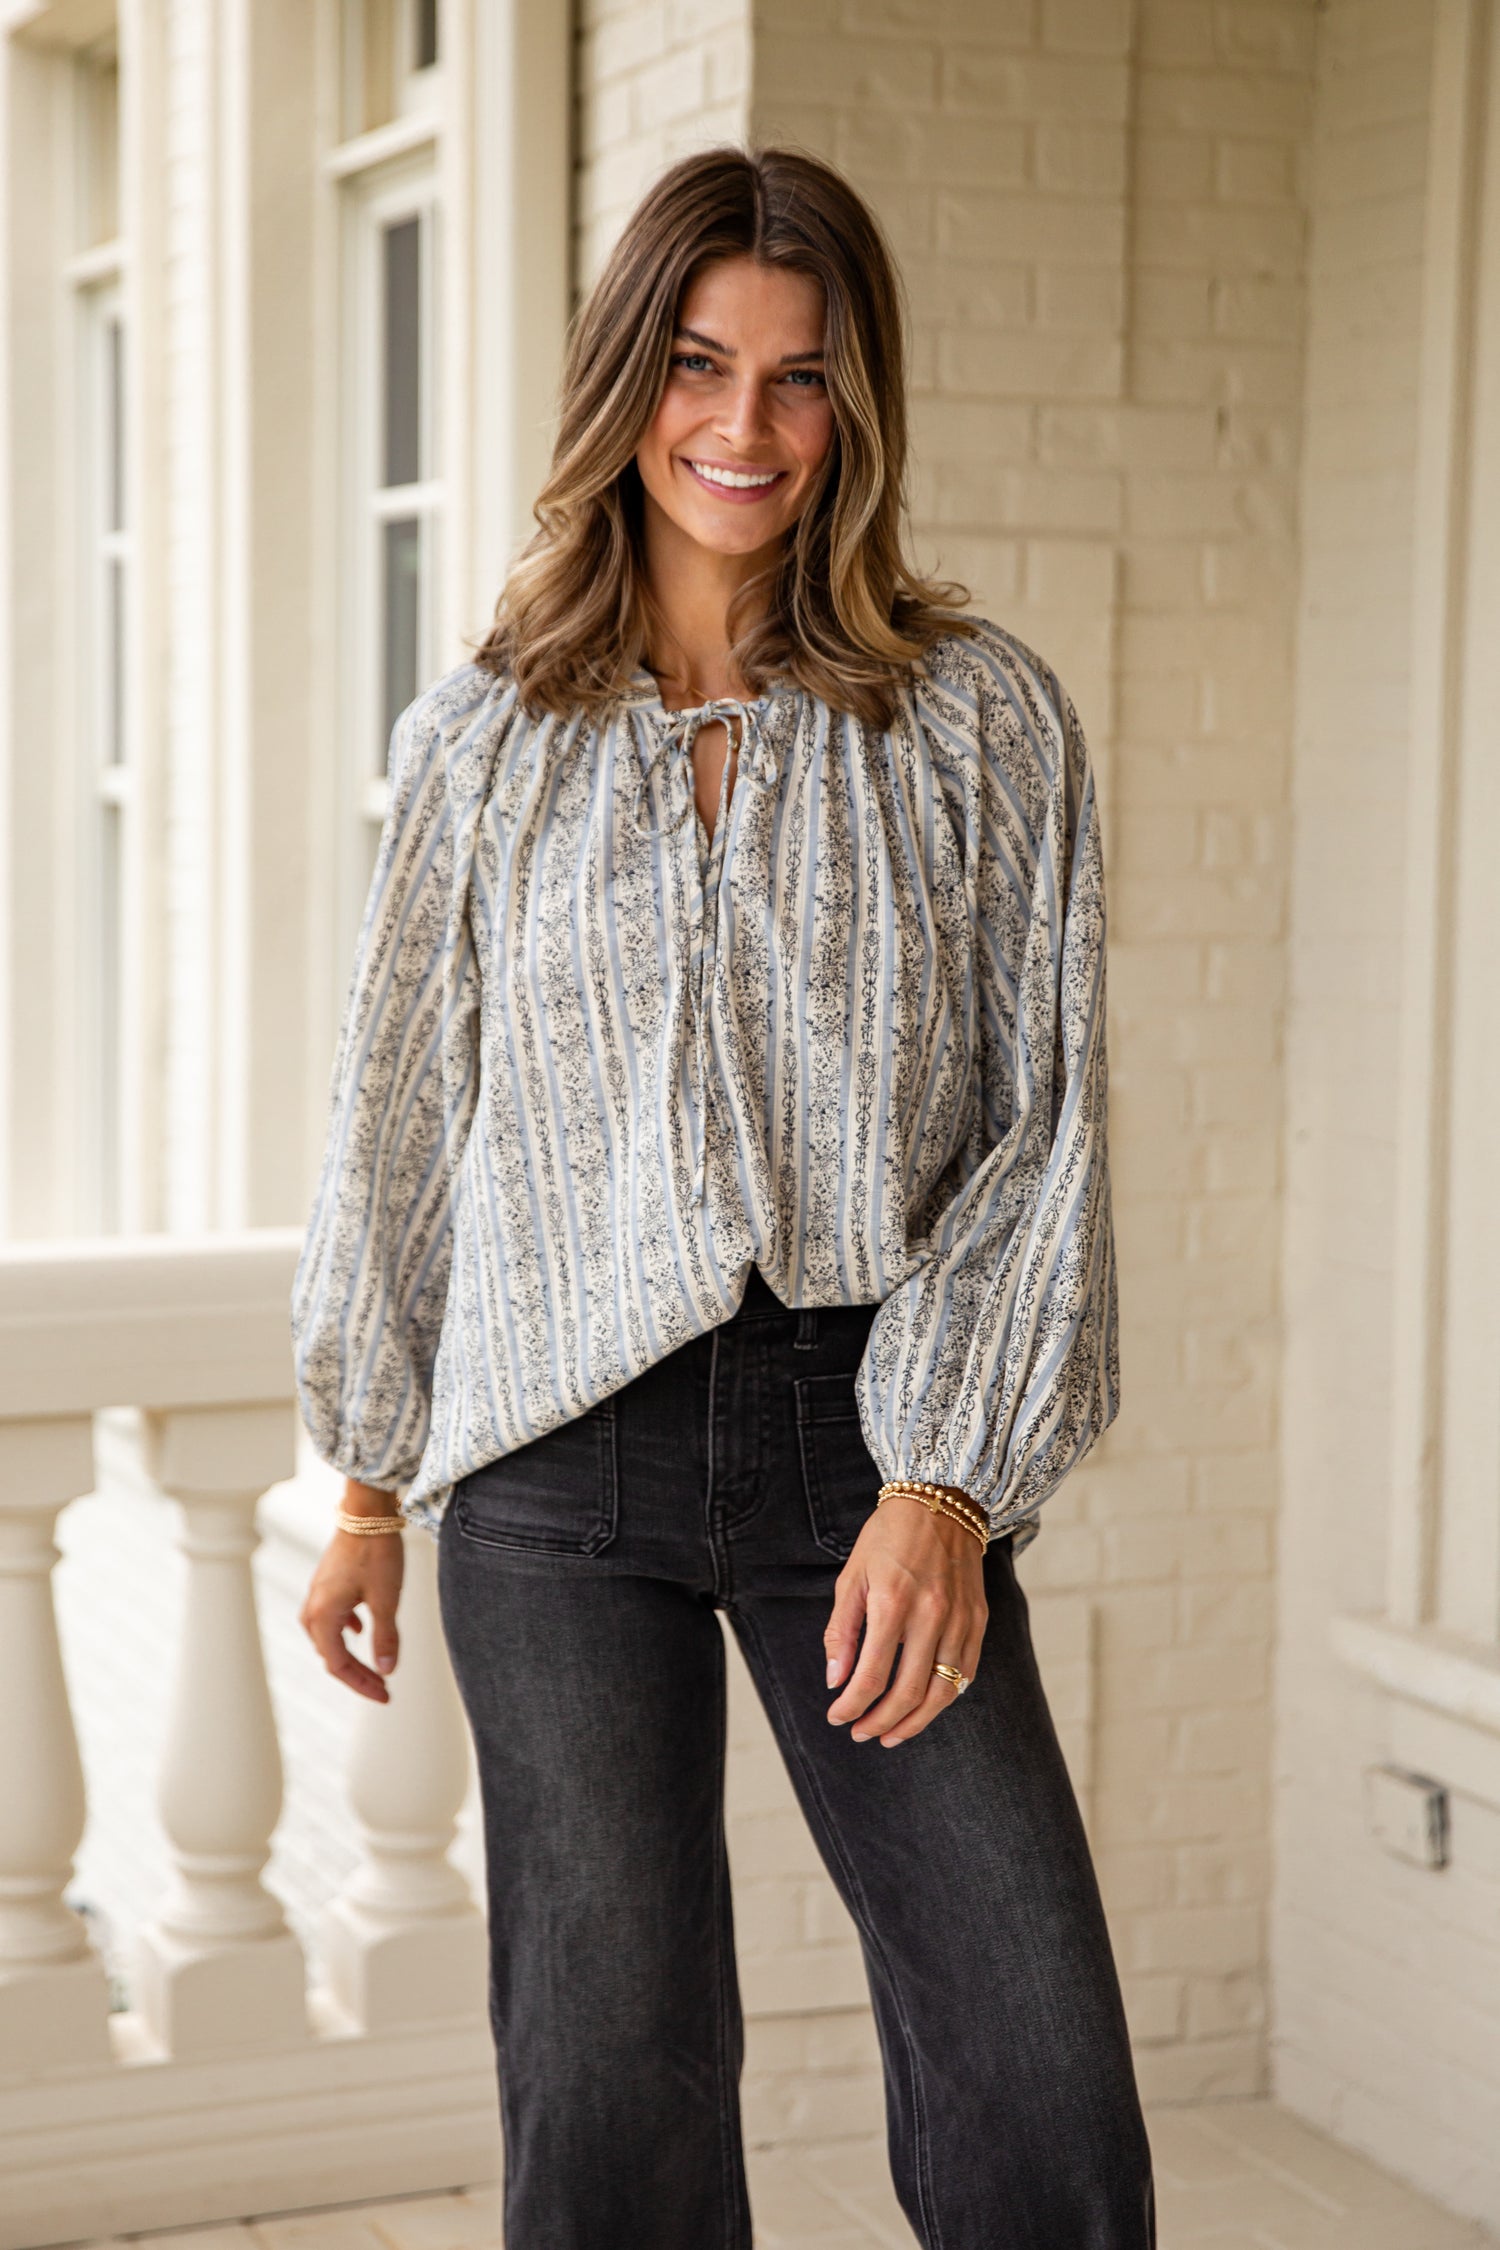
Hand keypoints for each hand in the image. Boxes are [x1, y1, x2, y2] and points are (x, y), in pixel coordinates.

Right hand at [298, 1480, 404, 1702]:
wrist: (366, 1511)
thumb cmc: (376, 1552)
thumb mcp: (386, 1599)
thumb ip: (386, 1638)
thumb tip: (386, 1671)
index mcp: (323, 1616)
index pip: (338, 1666)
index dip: (362, 1685)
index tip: (385, 1695)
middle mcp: (313, 1608)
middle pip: (330, 1655)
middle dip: (357, 1675)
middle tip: (383, 1688)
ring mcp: (318, 1593)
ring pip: (328, 1637)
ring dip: (350, 1655)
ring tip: (373, 1667)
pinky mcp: (326, 1582)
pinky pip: (330, 1616)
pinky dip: (345, 1630)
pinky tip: (360, 1628)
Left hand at [824, 1490, 987, 1746]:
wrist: (941, 1501)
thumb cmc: (888, 1537)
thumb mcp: (852, 1577)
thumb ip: (842, 1631)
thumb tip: (835, 1680)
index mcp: (892, 1603)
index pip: (871, 1676)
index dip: (852, 1706)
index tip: (837, 1717)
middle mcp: (931, 1616)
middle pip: (908, 1693)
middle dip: (881, 1722)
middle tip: (861, 1734)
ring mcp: (960, 1620)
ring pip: (942, 1692)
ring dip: (915, 1722)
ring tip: (891, 1734)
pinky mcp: (978, 1620)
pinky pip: (965, 1673)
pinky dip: (945, 1698)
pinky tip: (925, 1706)